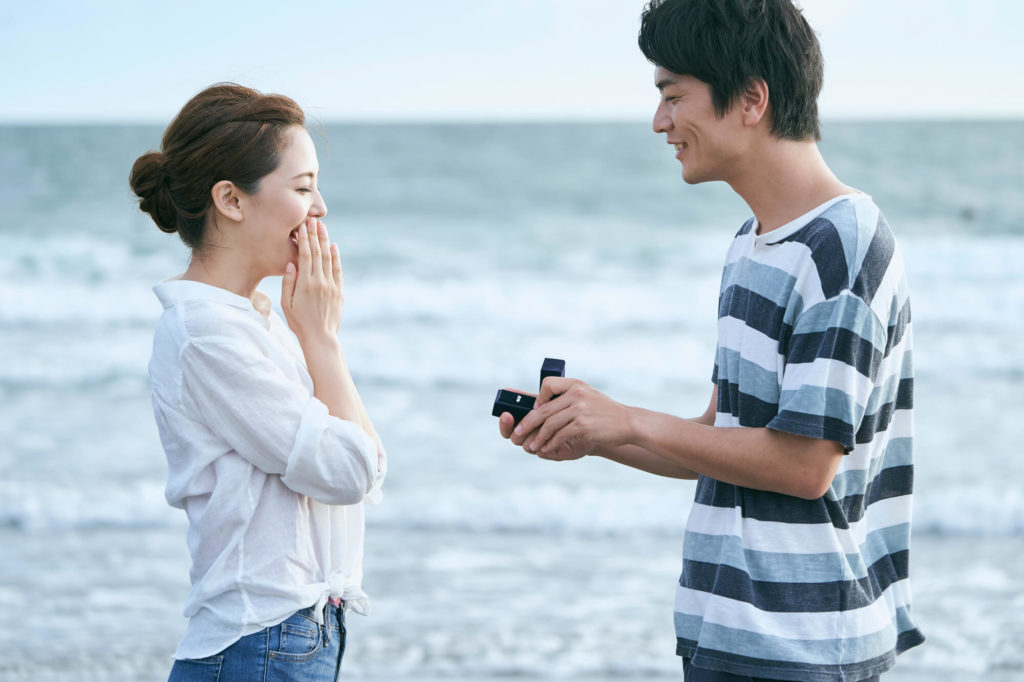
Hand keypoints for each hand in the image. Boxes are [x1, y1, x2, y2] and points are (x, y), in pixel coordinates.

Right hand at [281, 217, 342, 342]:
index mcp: (305, 284)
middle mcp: (320, 281)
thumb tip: (292, 263)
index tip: (303, 226)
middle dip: (315, 235)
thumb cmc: (299, 322)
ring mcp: (331, 286)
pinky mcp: (339, 291)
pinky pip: (338, 270)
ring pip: (329, 258)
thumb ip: (288, 283)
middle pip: (318, 252)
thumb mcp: (287, 304)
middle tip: (312, 220)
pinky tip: (333, 246)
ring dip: (325, 241)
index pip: (305, 255)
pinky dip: (336, 257)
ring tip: (322, 227)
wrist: (320, 337)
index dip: (304, 239)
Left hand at [511, 378, 634, 457]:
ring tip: (532, 446)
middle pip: (543, 409)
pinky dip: (550, 444)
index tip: (535, 409)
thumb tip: (541, 405)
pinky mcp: (583, 425)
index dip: (538, 397)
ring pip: (549, 424)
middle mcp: (576, 394)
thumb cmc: (606, 412)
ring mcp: (579, 409)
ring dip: (538, 438)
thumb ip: (569, 397)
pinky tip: (546, 449)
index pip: (548, 384)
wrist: (629, 423)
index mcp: (575, 384)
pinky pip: (559, 435)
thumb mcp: (588, 396)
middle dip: (528, 423)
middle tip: (518, 433)